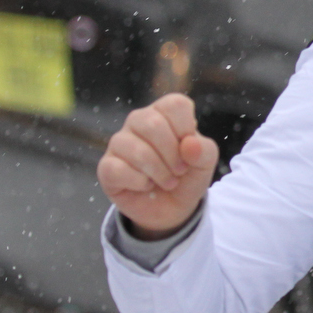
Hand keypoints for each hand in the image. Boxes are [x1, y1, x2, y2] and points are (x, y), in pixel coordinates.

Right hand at [97, 93, 218, 239]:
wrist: (172, 208)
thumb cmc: (187, 176)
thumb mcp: (205, 163)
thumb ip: (203, 150)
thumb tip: (189, 144)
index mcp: (163, 113)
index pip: (174, 104)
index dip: (186, 129)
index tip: (190, 149)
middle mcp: (138, 122)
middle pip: (153, 124)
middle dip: (173, 154)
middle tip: (180, 170)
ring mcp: (119, 143)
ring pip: (136, 149)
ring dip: (160, 172)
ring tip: (168, 181)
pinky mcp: (107, 166)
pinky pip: (119, 169)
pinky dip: (140, 183)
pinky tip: (145, 185)